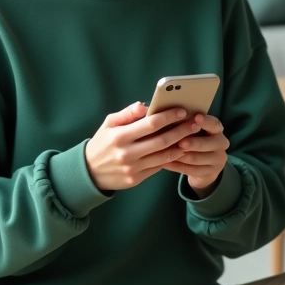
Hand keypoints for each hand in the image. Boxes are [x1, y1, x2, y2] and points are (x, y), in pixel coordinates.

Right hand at [85, 101, 205, 192]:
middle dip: (181, 131)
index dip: (169, 117)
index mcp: (120, 136)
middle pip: (162, 140)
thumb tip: (144, 105)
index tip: (182, 111)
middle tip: (195, 124)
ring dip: (181, 146)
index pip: (151, 124)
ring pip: (163, 156)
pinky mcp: (136, 179)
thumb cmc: (102, 143)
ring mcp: (132, 168)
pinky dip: (171, 158)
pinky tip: (180, 150)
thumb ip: (127, 113)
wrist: (89, 172)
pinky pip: (158, 167)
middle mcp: (127, 153)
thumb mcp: (108, 124)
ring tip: (192, 137)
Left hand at [161, 113, 228, 196]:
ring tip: (165, 152)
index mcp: (217, 130)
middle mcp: (221, 144)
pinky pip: (190, 170)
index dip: (206, 121)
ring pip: (195, 158)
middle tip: (179, 142)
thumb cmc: (195, 142)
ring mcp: (217, 161)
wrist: (206, 168)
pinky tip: (165, 162)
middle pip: (206, 144)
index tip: (196, 117)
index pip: (214, 124)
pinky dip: (176, 166)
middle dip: (191, 143)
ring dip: (179, 155)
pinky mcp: (210, 174)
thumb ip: (187, 125)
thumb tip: (169, 115)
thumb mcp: (196, 132)